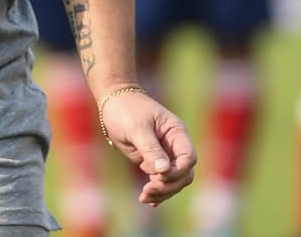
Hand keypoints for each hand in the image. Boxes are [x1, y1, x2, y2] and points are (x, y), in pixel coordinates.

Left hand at [100, 89, 196, 205]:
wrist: (111, 100)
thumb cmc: (125, 109)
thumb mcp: (136, 128)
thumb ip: (151, 149)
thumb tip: (164, 171)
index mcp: (176, 133)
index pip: (189, 158)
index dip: (178, 171)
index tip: (158, 175)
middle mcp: (174, 145)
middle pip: (184, 173)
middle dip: (169, 185)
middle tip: (148, 190)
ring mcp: (164, 154)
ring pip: (173, 180)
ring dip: (162, 191)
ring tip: (144, 197)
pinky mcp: (151, 160)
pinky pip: (160, 179)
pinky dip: (156, 190)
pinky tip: (148, 200)